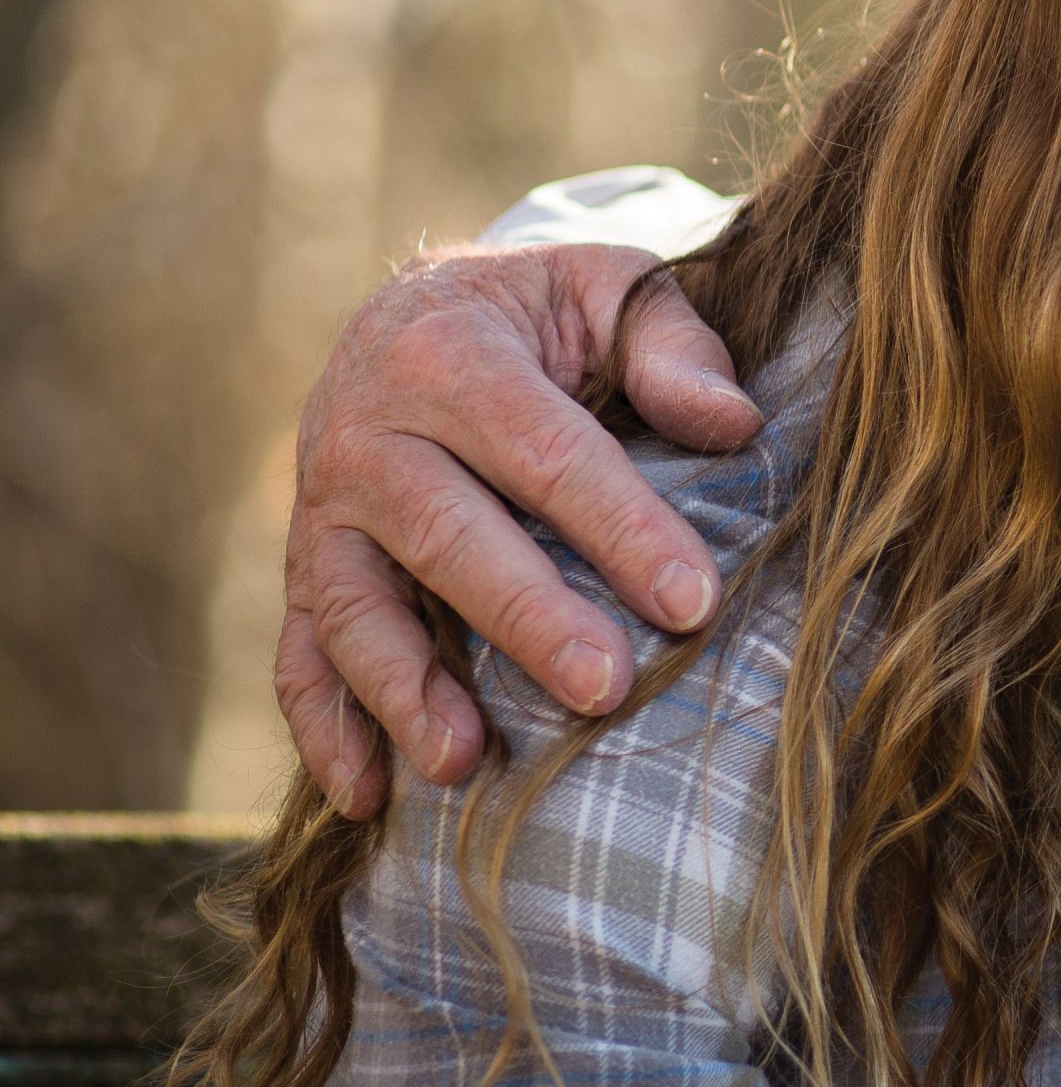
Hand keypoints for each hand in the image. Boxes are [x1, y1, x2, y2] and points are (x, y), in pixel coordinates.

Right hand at [279, 244, 762, 817]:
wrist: (416, 313)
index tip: (694, 602)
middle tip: (605, 690)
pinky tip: (370, 797)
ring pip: (357, 607)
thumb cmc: (540, 314)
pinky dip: (325, 729)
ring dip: (406, 690)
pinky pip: (300, 654)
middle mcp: (368, 433)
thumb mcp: (608, 288)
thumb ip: (672, 345)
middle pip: (452, 536)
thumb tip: (733, 423)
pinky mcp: (306, 568)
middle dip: (530, 619)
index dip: (623, 530)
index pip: (550, 453)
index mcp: (452, 354)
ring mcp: (325, 509)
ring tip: (464, 762)